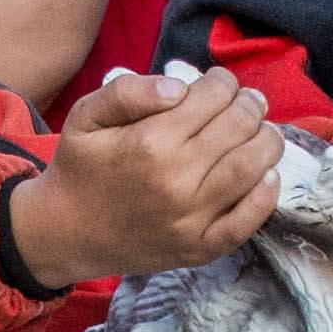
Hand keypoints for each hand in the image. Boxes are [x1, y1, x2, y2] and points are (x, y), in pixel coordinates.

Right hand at [7, 65, 285, 286]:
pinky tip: (267, 175)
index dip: (223, 82)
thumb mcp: (85, 116)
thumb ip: (128, 91)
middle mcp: (176, 180)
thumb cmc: (80, 167)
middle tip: (248, 102)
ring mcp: (191, 219)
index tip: (220, 83)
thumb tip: (180, 86)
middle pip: (239, 128)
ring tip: (262, 131)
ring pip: (252, 168)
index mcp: (150, 143)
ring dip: (267, 141)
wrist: (65, 233)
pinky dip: (266, 195)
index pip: (213, 98)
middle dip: (250, 105)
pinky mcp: (199, 249)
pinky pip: (248, 222)